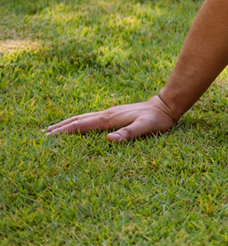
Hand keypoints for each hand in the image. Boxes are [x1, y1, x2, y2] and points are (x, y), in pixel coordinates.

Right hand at [44, 94, 178, 142]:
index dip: (63, 132)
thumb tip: (109, 139)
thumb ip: (129, 133)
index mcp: (109, 119)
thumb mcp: (146, 128)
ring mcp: (110, 112)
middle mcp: (106, 114)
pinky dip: (78, 122)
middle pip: (77, 120)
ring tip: (53, 129)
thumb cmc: (158, 119)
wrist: (166, 106)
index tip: (47, 137)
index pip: (81, 126)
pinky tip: (78, 125)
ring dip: (66, 123)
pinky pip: (91, 118)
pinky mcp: (114, 114)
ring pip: (83, 118)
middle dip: (59, 127)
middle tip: (42, 135)